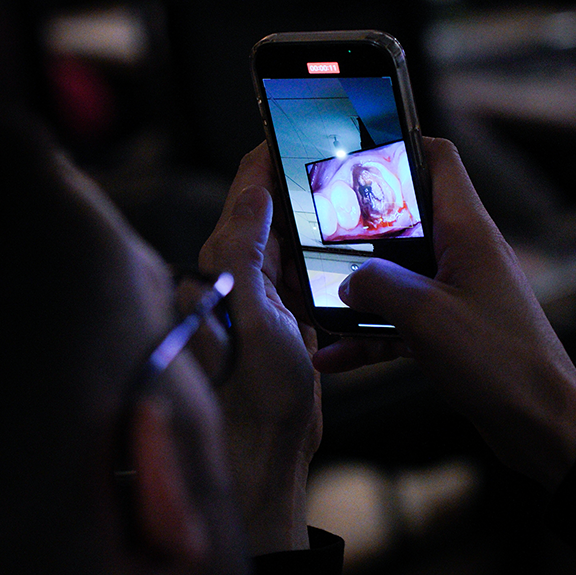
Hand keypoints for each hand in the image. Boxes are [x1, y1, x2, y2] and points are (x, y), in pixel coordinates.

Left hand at [198, 144, 320, 553]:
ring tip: (349, 187)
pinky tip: (347, 246)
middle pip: (271, 212)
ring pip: (292, 241)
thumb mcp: (252, 314)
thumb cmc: (255, 391)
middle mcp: (240, 277)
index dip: (268, 156)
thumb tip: (254, 194)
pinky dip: (324, 255)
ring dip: (314, 215)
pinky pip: (307, 274)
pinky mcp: (288, 322)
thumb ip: (244, 251)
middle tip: (334, 150)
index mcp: (226, 266)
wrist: (268, 450)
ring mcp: (265, 300)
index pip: (247, 195)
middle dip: (297, 179)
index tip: (295, 123)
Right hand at [313, 138, 575, 490]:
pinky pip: (401, 321)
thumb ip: (377, 287)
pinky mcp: (452, 330)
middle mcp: (465, 254)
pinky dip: (370, 335)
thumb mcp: (426, 317)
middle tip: (313, 230)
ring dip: (358, 289)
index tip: (354, 149)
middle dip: (358, 227)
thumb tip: (345, 282)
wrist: (541, 425)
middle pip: (405, 219)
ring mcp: (458, 292)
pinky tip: (333, 357)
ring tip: (311, 297)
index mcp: (468, 232)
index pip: (438, 160)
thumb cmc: (500, 363)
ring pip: (397, 275)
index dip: (399, 143)